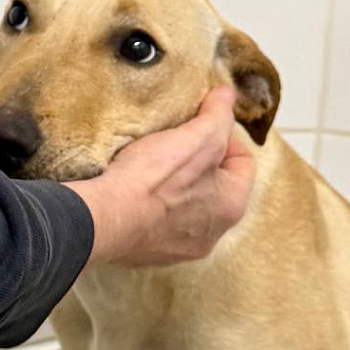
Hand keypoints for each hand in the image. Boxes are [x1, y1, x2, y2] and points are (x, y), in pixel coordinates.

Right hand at [67, 86, 254, 266]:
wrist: (106, 219)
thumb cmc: (156, 177)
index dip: (224, 135)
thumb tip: (228, 95)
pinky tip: (138, 192)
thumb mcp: (197, 136)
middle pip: (216, 186)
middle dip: (201, 161)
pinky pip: (161, 224)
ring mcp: (184, 248)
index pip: (243, 161)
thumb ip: (218, 114)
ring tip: (155, 165)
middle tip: (177, 142)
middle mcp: (215, 234)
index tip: (199, 123)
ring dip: (178, 186)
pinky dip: (155, 207)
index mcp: (233, 206)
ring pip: (189, 207)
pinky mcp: (153, 254)